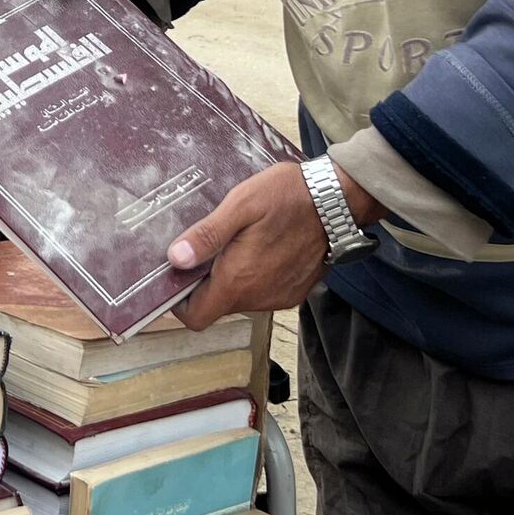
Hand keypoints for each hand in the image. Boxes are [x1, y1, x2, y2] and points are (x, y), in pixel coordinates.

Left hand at [166, 161, 382, 326]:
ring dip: (231, 276)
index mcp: (238, 281)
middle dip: (205, 282)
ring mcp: (279, 296)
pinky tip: (259, 245)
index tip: (176, 274)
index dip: (180, 302)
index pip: (196, 317)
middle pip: (217, 305)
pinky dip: (254, 275)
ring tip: (233, 241)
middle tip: (205, 246)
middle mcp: (258, 298)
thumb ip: (207, 235)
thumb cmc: (287, 197)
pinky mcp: (295, 291)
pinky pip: (263, 292)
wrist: (338, 201)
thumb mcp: (241, 205)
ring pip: (240, 298)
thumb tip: (175, 258)